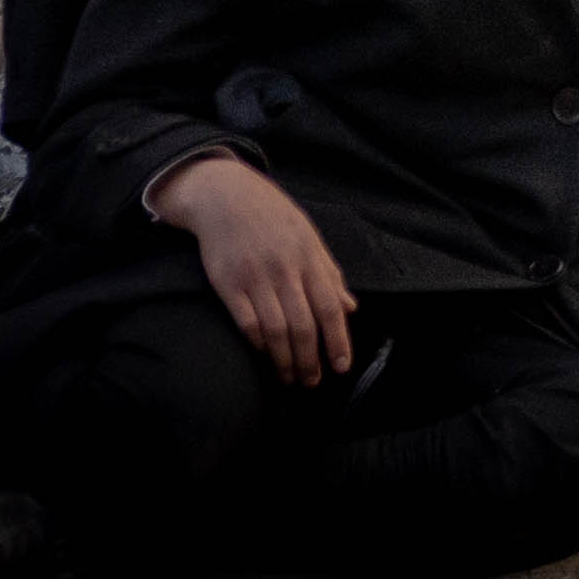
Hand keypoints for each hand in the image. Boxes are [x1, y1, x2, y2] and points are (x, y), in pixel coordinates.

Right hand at [150, 153, 356, 388]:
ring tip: (289, 376)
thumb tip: (351, 307)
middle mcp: (285, 270)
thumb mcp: (309, 237)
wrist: (227, 196)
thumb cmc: (273, 218)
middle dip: (310, 360)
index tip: (340, 367)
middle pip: (303, 326)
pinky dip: (257, 342)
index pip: (330, 308)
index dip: (338, 341)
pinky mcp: (228, 283)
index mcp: (310, 259)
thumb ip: (330, 274)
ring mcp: (256, 277)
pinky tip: (263, 352)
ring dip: (284, 359)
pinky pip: (246, 321)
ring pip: (276, 329)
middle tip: (311, 381)